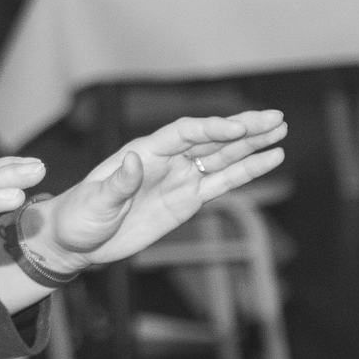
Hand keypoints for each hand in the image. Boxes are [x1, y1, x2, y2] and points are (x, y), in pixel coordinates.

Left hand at [24, 111, 285, 271]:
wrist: (77, 242)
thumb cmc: (79, 216)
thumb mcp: (95, 202)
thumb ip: (118, 183)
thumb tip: (135, 160)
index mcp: (145, 151)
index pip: (186, 133)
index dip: (213, 128)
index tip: (239, 127)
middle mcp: (167, 159)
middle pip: (212, 138)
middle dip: (244, 128)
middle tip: (276, 117)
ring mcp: (180, 178)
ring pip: (223, 156)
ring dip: (252, 144)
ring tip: (281, 131)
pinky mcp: (188, 200)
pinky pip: (222, 182)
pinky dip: (247, 171)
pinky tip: (270, 159)